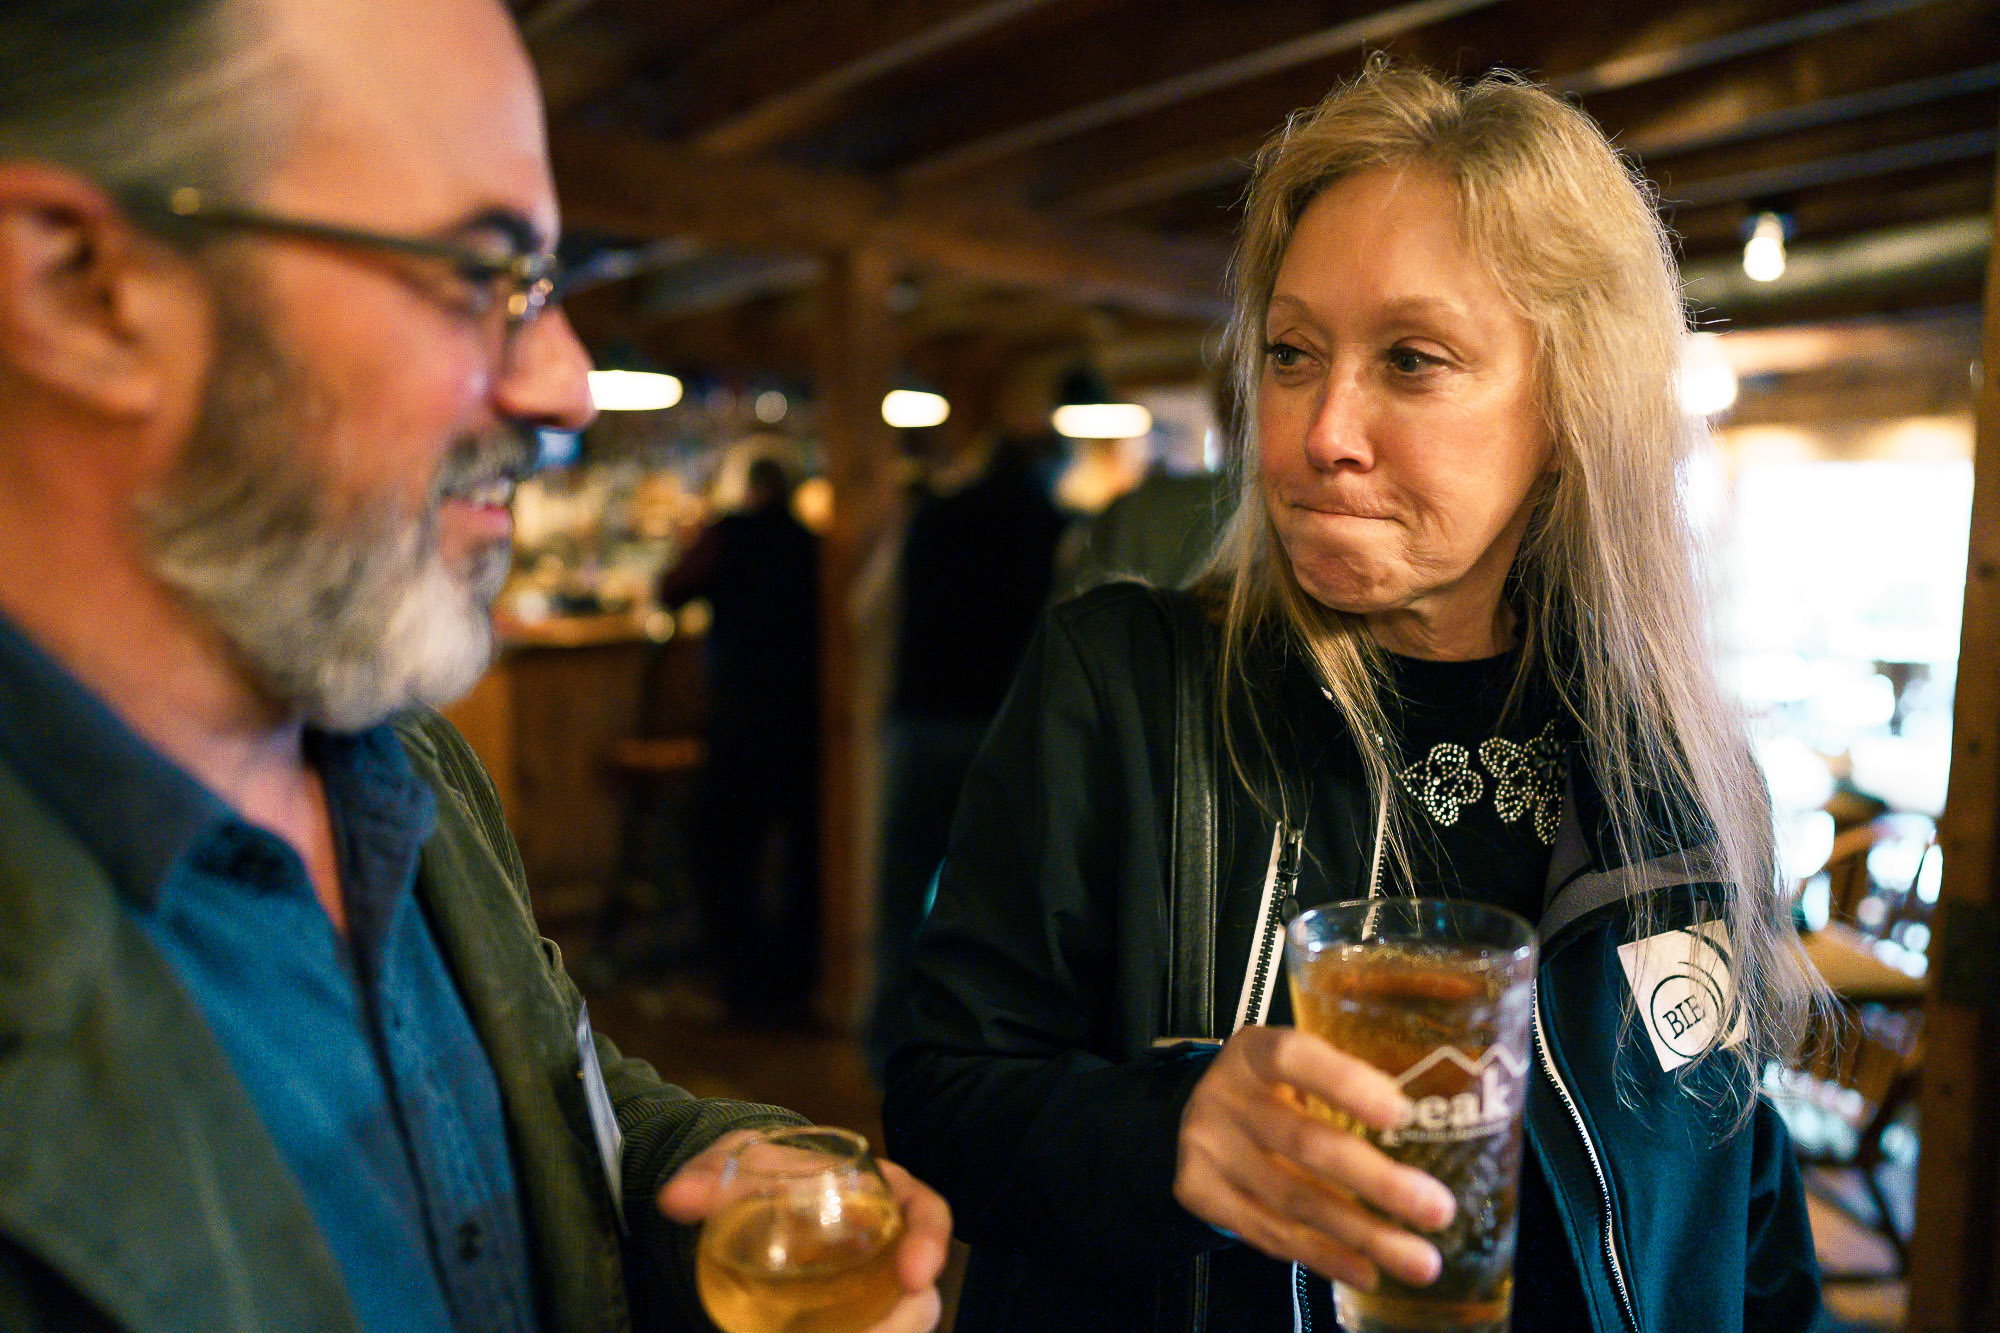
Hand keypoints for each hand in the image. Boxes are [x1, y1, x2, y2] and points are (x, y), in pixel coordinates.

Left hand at [660, 1130, 950, 1332]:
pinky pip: (859, 1332)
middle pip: (918, 1292)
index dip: (931, 1243)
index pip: (927, 1213)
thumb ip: (708, 1176)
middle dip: (902, 1321)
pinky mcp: (845, 1317)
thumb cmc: (756, 1172)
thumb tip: (673, 1201)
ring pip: (894, 1324)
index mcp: (881, 1193)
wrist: (739, 1201)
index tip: (915, 1273)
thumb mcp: (734, 1162)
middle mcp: (884, 1245)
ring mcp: (866, 1287)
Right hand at [1173, 1025, 1456, 1290]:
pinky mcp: (1200, 1193)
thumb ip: (1345, 1085)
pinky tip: (1367, 1272)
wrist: (1194, 1119)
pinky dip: (1324, 1256)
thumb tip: (1429, 1126)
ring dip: (1364, 1236)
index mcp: (1255, 1052)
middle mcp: (1225, 1097)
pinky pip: (1269, 1233)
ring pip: (1294, 1200)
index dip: (1345, 1084)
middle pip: (1304, 1143)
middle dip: (1378, 1182)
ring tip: (1421, 1262)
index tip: (1400, 1113)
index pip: (1295, 1058)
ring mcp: (1207, 1148)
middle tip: (1438, 1210)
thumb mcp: (1294, 1070)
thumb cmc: (1269, 1091)